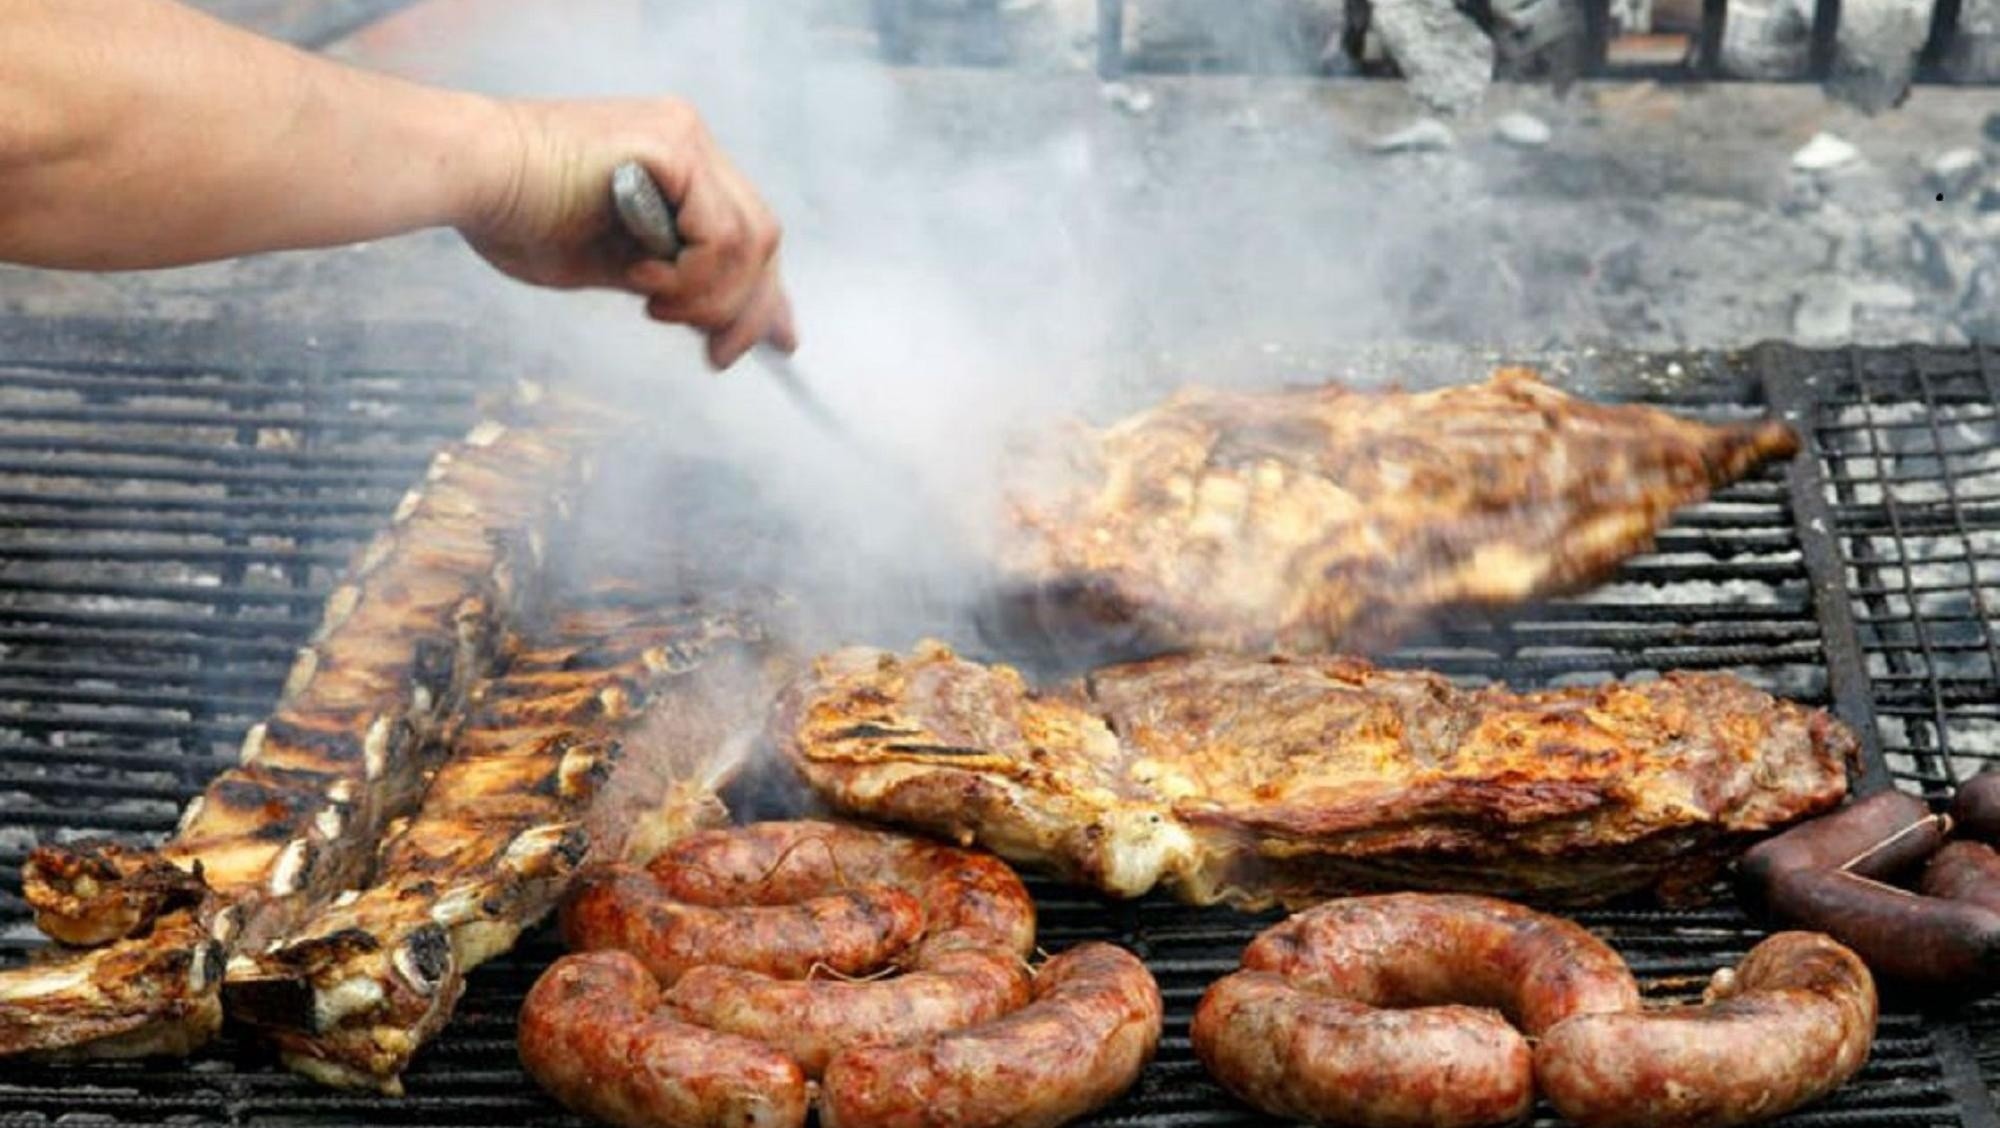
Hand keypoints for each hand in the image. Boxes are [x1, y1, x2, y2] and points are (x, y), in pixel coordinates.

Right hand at [460, 96, 795, 368]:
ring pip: (751, 241)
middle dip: (747, 310)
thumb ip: (678, 287)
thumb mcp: (617, 268)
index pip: (748, 233)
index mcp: (680, 166)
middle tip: (715, 354)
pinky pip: (721, 234)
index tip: (769, 346)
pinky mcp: (672, 146)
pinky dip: (694, 275)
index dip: (763, 295)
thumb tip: (727, 334)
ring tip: (652, 305)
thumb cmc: (518, 219)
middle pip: (762, 239)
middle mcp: (692, 142)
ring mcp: (685, 139)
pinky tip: (644, 279)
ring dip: (709, 296)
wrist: (469, 176)